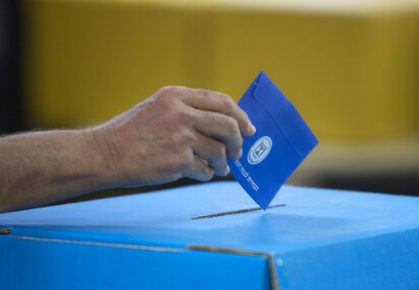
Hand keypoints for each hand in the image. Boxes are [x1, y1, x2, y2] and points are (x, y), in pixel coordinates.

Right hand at [89, 86, 254, 186]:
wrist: (104, 154)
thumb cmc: (131, 133)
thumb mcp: (158, 108)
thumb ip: (188, 110)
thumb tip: (224, 124)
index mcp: (176, 96)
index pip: (222, 101)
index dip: (240, 116)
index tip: (249, 128)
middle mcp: (181, 113)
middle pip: (229, 125)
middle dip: (239, 141)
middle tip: (238, 152)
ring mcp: (181, 137)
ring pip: (220, 151)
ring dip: (224, 163)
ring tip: (219, 168)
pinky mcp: (178, 161)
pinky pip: (205, 170)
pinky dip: (207, 174)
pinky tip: (201, 173)